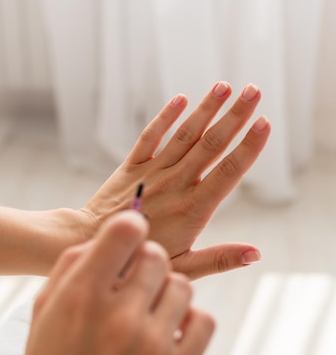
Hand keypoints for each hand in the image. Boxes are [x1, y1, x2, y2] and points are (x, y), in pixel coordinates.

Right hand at [19, 211, 213, 354]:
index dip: (130, 227)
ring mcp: (152, 346)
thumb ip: (73, 263)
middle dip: (144, 263)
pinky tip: (167, 330)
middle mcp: (120, 318)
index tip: (128, 239)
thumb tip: (111, 235)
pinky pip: (204, 319)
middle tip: (133, 285)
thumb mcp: (44, 309)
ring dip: (166, 292)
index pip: (125, 231)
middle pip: (156, 256)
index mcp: (83, 296)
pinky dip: (189, 320)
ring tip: (147, 313)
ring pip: (182, 286)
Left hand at [81, 82, 270, 278]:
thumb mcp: (183, 268)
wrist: (90, 244)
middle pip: (211, 145)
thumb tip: (255, 254)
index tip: (265, 123)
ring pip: (185, 135)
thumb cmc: (137, 261)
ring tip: (224, 86)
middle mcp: (175, 184)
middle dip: (235, 116)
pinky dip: (165, 118)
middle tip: (254, 91)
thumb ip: (218, 259)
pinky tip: (180, 99)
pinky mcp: (132, 166)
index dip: (248, 147)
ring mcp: (153, 172)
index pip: (228, 172)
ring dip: (206, 109)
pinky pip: (150, 137)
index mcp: (193, 209)